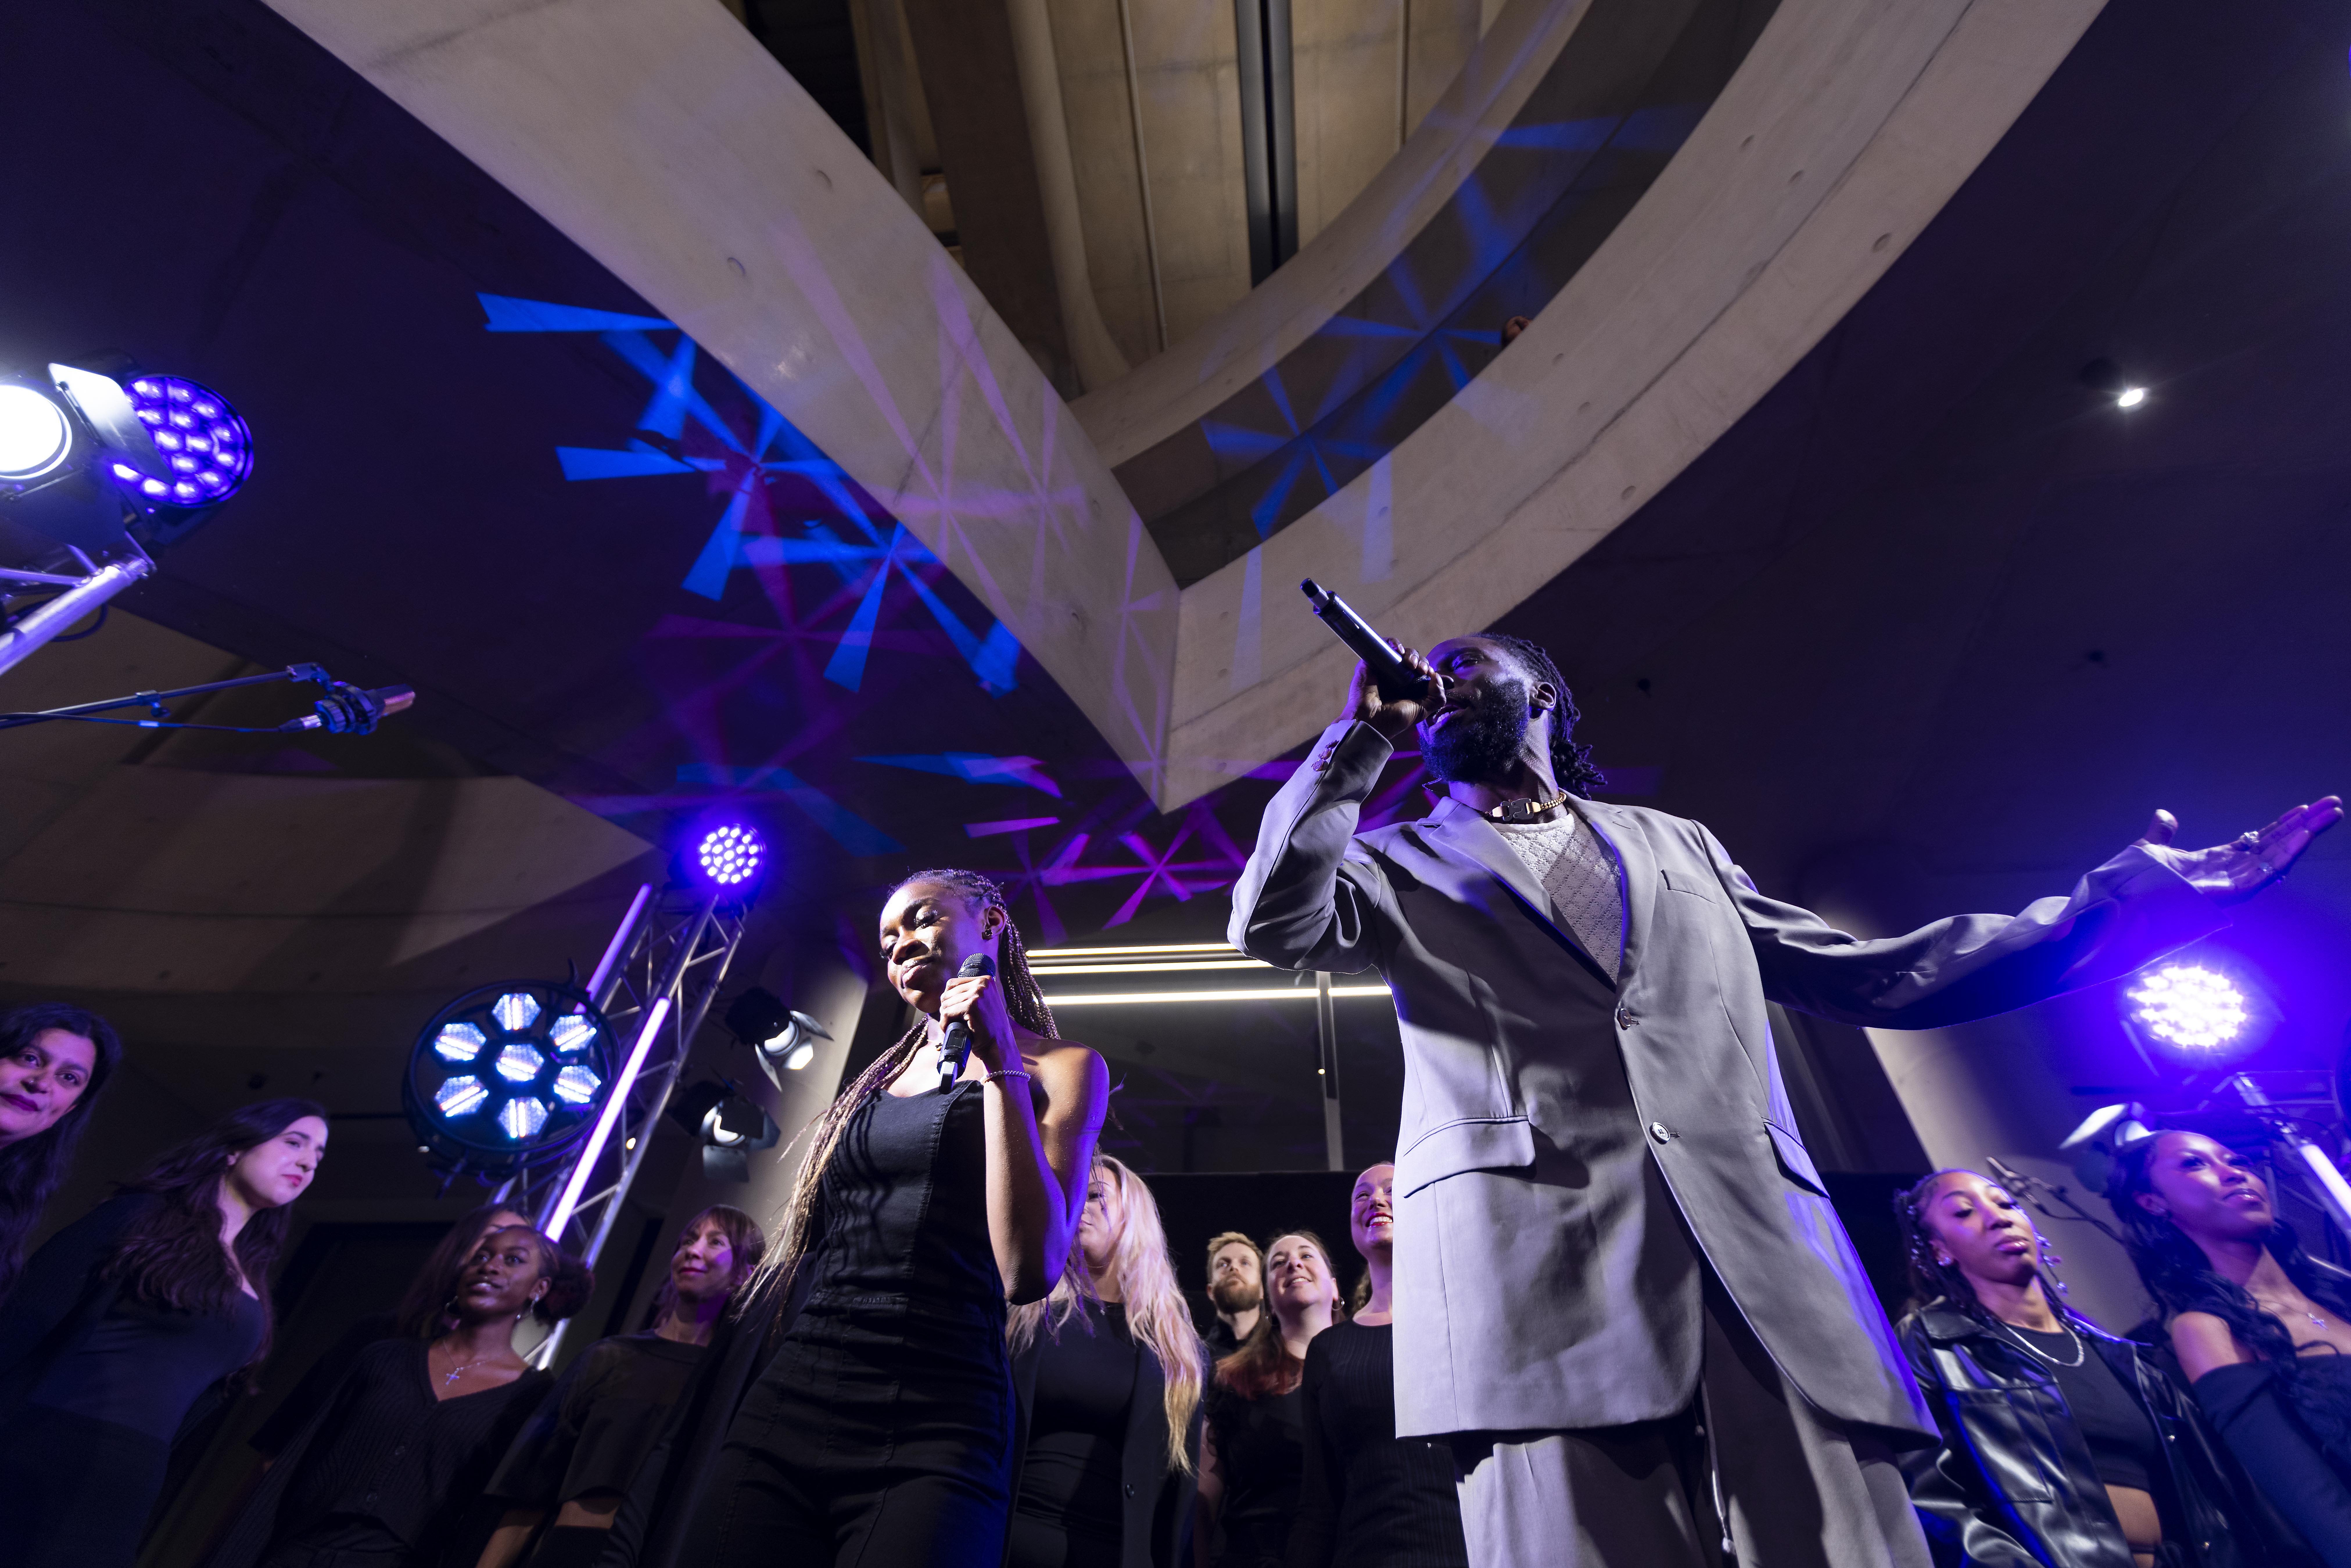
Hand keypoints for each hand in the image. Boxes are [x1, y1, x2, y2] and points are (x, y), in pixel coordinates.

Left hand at [939, 971, 1016, 1073]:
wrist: (998, 1044)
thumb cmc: (988, 1025)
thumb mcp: (983, 1001)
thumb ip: (969, 992)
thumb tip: (946, 992)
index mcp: (985, 980)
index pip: (952, 983)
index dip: (949, 999)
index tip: (954, 1011)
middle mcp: (982, 983)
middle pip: (948, 993)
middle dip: (946, 1008)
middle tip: (952, 1021)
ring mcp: (977, 994)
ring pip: (946, 1003)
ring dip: (945, 1017)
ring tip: (952, 1025)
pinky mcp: (971, 1006)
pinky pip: (947, 1013)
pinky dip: (945, 1023)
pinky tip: (950, 1029)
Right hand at [1339, 646, 1444, 743]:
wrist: (1371, 720)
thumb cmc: (1393, 719)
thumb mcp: (1422, 711)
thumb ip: (1437, 697)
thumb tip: (1439, 677)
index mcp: (1409, 688)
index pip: (1423, 672)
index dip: (1431, 670)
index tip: (1433, 674)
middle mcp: (1397, 677)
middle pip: (1415, 660)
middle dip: (1422, 663)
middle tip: (1421, 670)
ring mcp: (1384, 668)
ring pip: (1402, 652)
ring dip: (1411, 654)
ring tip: (1411, 664)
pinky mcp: (1372, 661)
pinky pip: (1384, 645)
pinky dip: (1394, 643)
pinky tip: (1399, 651)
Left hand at [2134, 797, 2340, 905]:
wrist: (2123, 901)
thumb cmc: (2139, 882)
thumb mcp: (2152, 849)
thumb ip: (2162, 832)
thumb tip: (2164, 814)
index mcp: (2220, 860)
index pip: (2261, 839)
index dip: (2283, 824)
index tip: (2304, 807)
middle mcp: (2233, 870)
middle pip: (2277, 843)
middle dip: (2305, 824)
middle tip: (2332, 805)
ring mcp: (2235, 882)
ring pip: (2279, 855)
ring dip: (2305, 834)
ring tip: (2329, 814)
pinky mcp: (2234, 892)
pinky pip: (2267, 872)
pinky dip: (2287, 853)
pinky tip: (2305, 836)